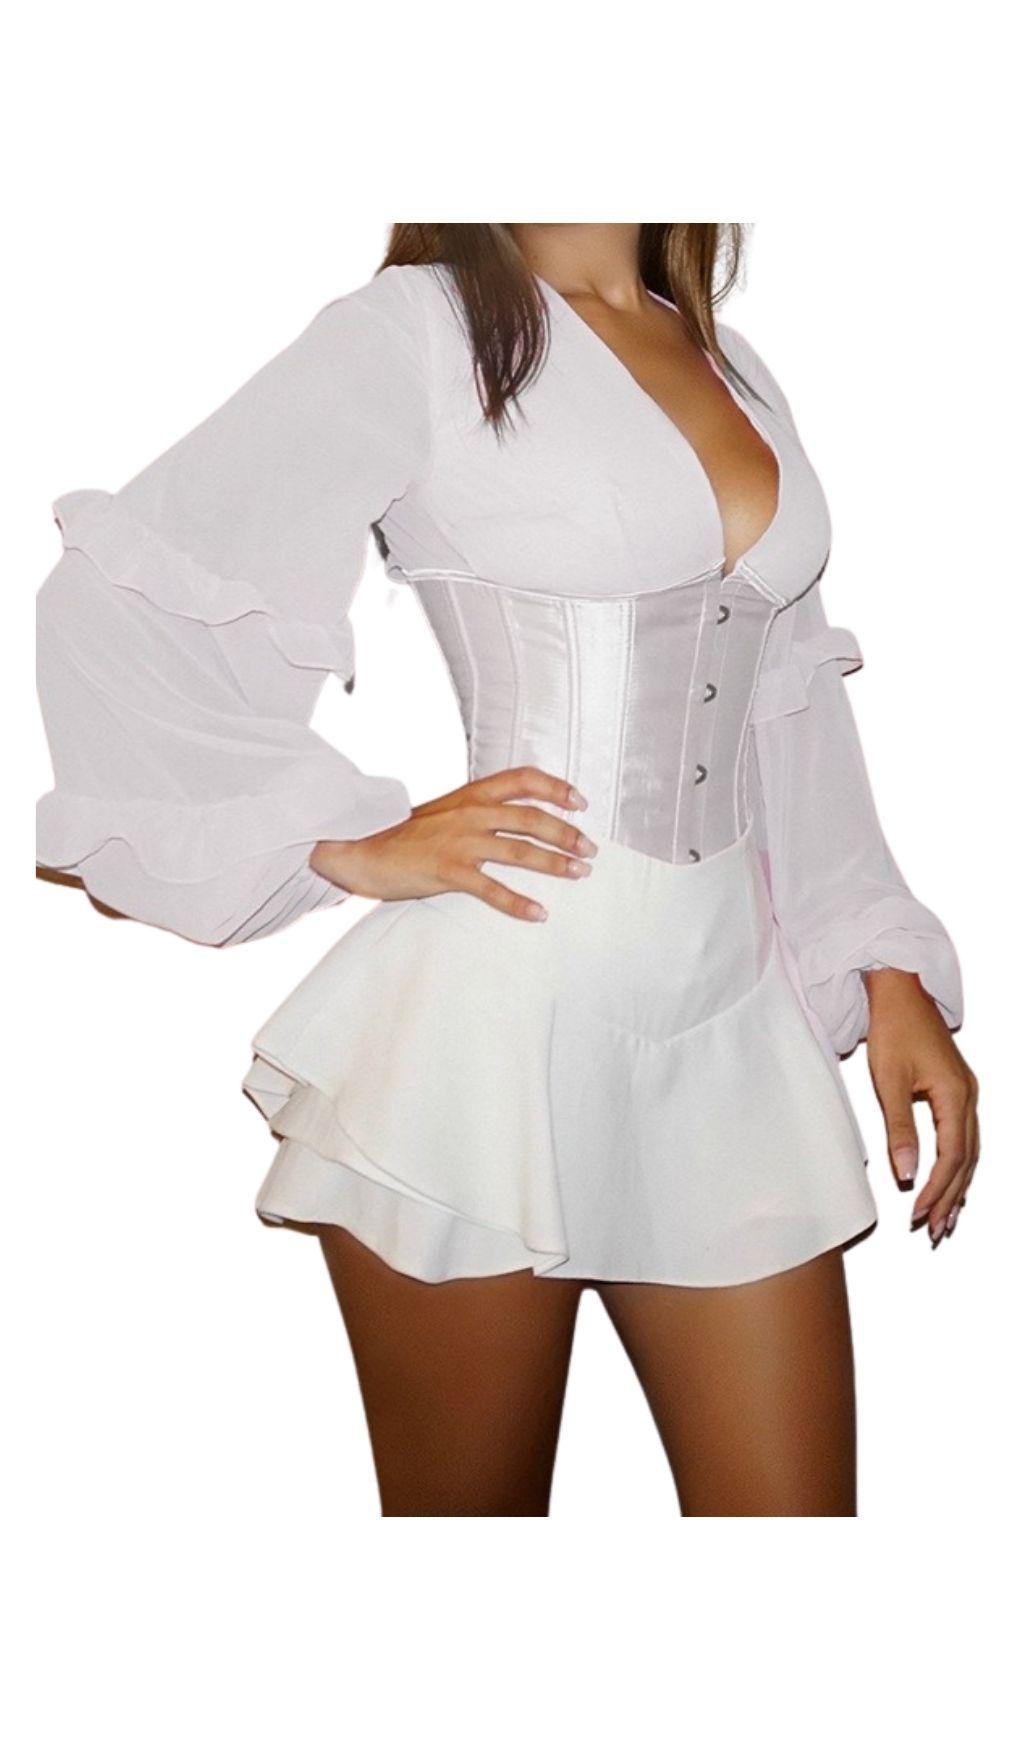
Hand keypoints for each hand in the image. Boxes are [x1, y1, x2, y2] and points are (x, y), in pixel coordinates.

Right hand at [308, 765, 597, 922]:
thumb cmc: (406, 836)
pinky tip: (538, 913)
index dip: (556, 788)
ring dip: (555, 863)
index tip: (581, 802)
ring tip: (580, 873)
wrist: (360, 850)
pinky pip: (491, 888)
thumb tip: (516, 818)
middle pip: (531, 817)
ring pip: (520, 850)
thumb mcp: (445, 812)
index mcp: (471, 794)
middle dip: (567, 833)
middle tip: (591, 849)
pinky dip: (518, 903)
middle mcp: (469, 813)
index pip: (522, 779)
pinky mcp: (446, 870)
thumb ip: (478, 810)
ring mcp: (459, 841)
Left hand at [864, 967, 979, 1245]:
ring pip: (970, 1151)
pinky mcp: (957, 1090)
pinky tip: (950, 1183)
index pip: (952, 1156)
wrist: (901, 991)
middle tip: (935, 1230)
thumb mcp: (888, 1081)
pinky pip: (964, 1136)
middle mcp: (968, 1096)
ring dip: (958, 1186)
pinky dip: (958, 1164)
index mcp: (955, 1094)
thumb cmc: (893, 1028)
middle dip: (951, 1198)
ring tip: (945, 1219)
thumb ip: (898, 1130)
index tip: (918, 1215)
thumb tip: (905, 1174)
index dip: (936, 1189)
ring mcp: (966, 1093)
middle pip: (967, 1159)